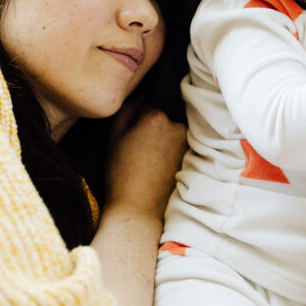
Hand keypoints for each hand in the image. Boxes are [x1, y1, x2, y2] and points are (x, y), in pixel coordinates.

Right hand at [105, 103, 187, 220]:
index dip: (135, 122)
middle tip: (138, 151)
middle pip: (162, 120)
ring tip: (148, 161)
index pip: (146, 107)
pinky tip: (158, 167)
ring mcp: (186, 142)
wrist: (138, 208)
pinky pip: (178, 147)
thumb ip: (126, 111)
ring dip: (162, 140)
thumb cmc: (121, 174)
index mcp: (156, 118)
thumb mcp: (114, 137)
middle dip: (151, 130)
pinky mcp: (191, 157)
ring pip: (170, 133)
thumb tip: (138, 97)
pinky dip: (170, 152)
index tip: (130, 137)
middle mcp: (177, 126)